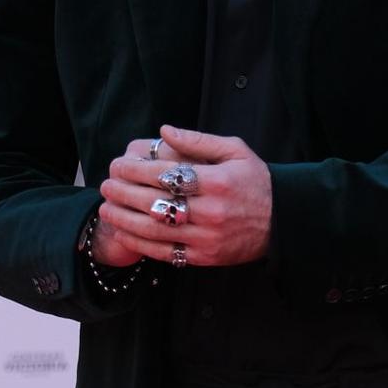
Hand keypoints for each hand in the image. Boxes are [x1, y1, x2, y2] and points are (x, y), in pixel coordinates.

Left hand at [96, 125, 272, 268]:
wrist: (281, 221)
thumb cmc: (255, 181)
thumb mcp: (235, 151)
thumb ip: (199, 141)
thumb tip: (164, 131)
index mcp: (217, 181)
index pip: (165, 174)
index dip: (135, 169)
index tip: (118, 165)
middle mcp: (211, 210)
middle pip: (155, 201)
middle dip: (123, 192)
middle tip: (105, 185)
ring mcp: (207, 237)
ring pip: (155, 230)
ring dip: (124, 220)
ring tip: (105, 209)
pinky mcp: (205, 257)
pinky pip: (165, 252)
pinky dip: (140, 243)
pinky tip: (124, 232)